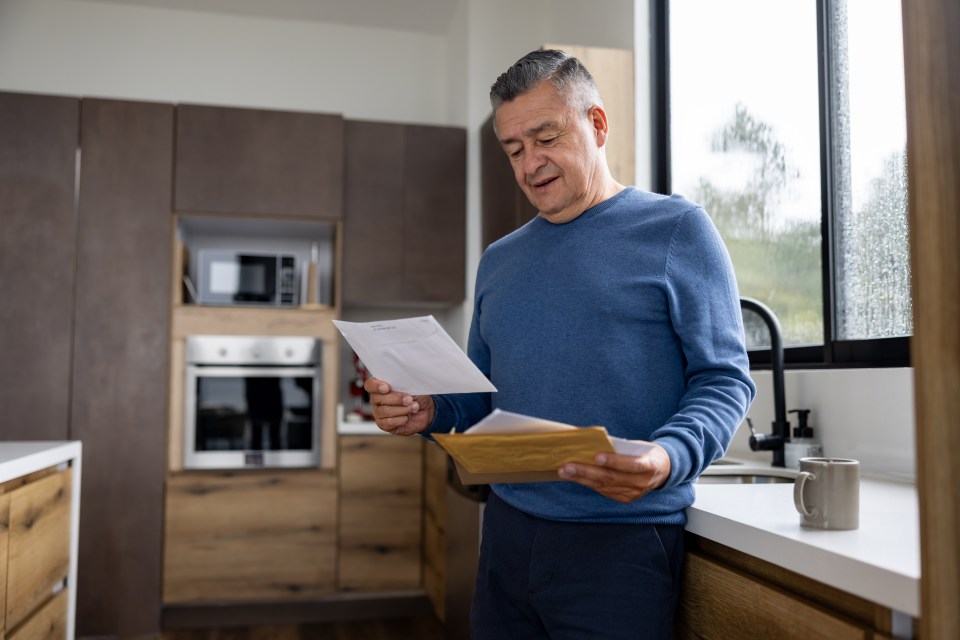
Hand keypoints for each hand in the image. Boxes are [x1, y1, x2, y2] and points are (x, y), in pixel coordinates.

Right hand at [364, 377, 434, 435]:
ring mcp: (378, 412)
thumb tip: (400, 381)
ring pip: (384, 411)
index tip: (387, 387)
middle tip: (409, 399)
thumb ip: (403, 383)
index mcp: (381, 386)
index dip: (376, 386)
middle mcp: (377, 399)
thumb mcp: (412, 386)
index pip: (370, 384)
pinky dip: (401, 419)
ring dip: (402, 409)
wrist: (423, 411)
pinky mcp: (383, 424)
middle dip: (396, 399)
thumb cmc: (416, 396)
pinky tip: (408, 416)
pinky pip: (389, 422)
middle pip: (377, 398)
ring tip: (414, 407)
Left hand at [557, 444, 671, 502]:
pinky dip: (589, 483)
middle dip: (586, 472)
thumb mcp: (638, 447)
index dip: (614, 461)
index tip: (596, 456)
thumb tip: (591, 445)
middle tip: (567, 466)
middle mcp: (642, 483)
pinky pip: (605, 491)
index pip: (631, 465)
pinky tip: (575, 477)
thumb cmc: (646, 452)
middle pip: (611, 477)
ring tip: (565, 471)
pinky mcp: (626, 499)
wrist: (664, 469)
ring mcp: (634, 493)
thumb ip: (621, 449)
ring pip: (604, 486)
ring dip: (582, 479)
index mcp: (650, 465)